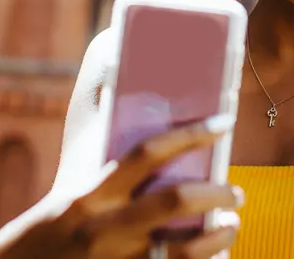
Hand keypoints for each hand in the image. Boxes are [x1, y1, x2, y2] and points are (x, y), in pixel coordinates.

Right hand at [0, 118, 241, 258]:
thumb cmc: (56, 215)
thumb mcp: (72, 178)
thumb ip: (97, 126)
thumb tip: (111, 54)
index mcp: (88, 194)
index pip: (146, 153)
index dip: (190, 134)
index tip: (224, 121)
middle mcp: (104, 229)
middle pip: (174, 202)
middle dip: (216, 191)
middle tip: (236, 189)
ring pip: (185, 251)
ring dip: (219, 235)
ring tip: (232, 222)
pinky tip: (218, 252)